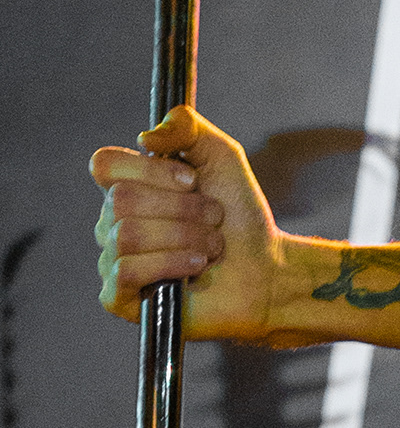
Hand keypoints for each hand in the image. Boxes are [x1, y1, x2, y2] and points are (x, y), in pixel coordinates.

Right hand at [91, 104, 282, 340]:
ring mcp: (112, 261)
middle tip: (213, 217)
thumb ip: (187, 128)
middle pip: (120, 200)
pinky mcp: (118, 298)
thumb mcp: (221, 156)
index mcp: (127, 188)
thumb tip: (145, 137)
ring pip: (127, 235)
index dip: (151, 170)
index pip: (104, 165)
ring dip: (184, 236)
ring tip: (212, 245)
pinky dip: (170, 264)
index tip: (192, 180)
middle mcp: (112, 224)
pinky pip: (126, 271)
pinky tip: (197, 266)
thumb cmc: (239, 216)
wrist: (266, 268)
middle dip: (182, 208)